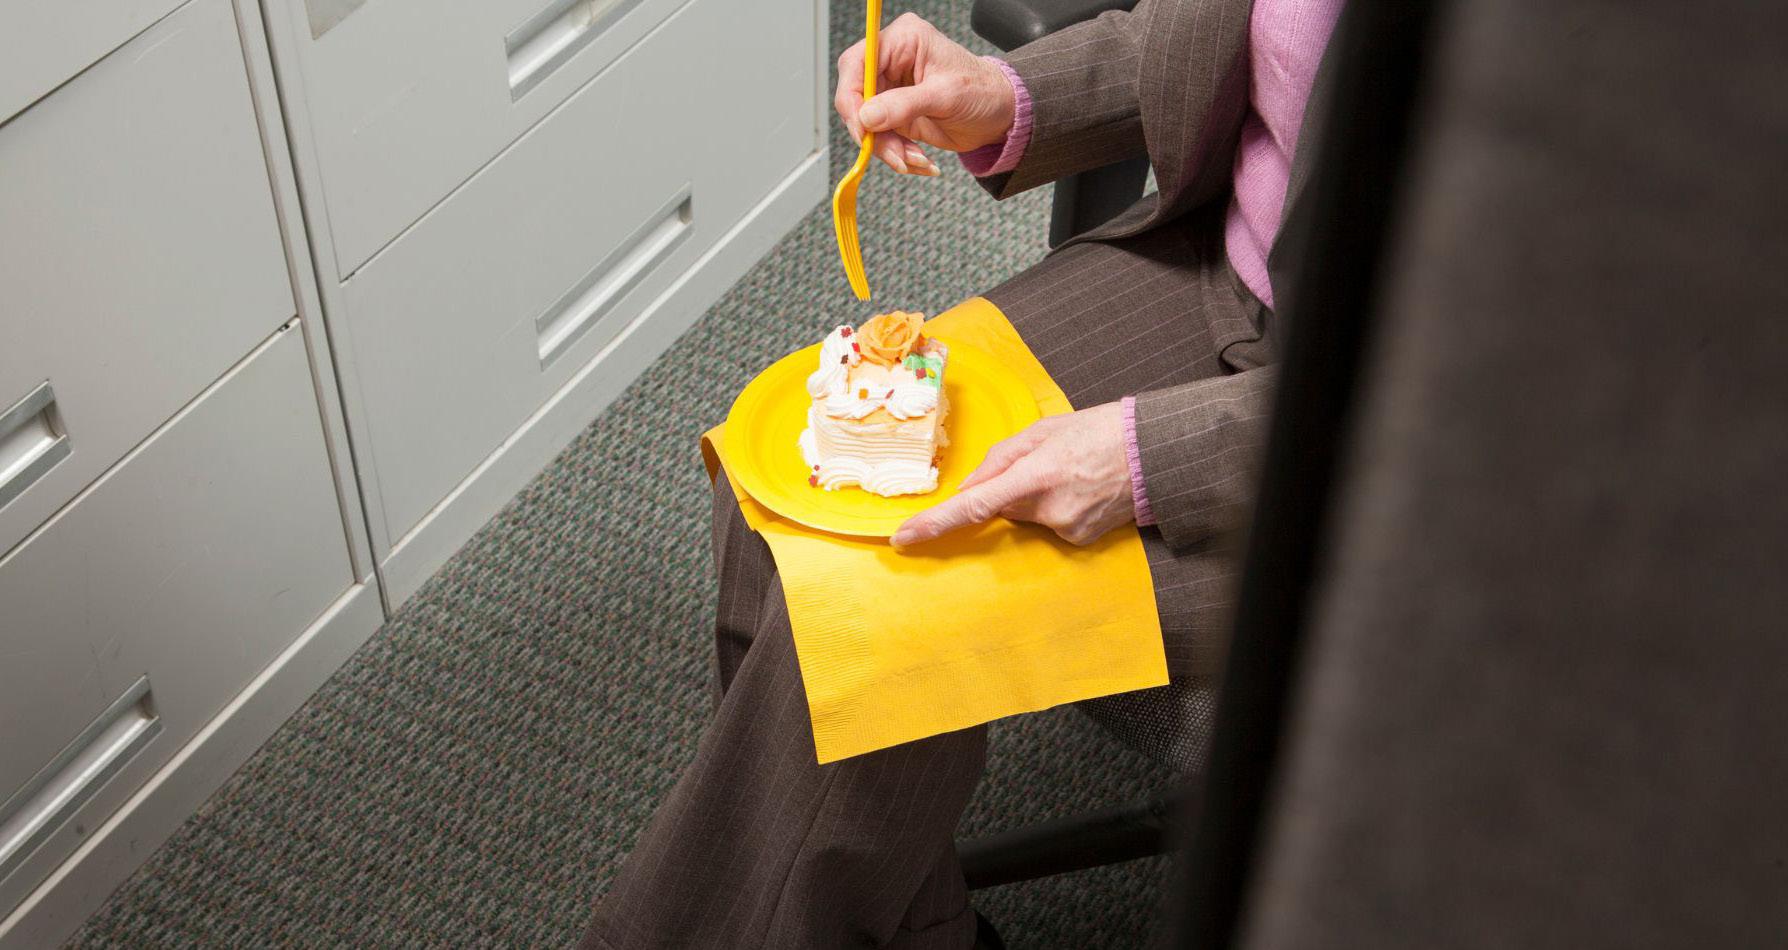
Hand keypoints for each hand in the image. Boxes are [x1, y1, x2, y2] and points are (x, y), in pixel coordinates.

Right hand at [834, 13, 1017, 174]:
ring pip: (866, 123)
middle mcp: (892, 61)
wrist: (1000, 113)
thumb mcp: (946, 96)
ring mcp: (891, 89)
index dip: (852, 97)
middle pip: (856, 97)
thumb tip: (867, 117)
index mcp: (903, 41)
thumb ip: (904, 105)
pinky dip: (895, 154)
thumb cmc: (982, 91)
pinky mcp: (894, 113)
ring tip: (914, 160)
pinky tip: (918, 160)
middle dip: (872, 132)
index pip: (857, 64)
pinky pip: (880, 137)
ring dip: (886, 148)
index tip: (862, 128)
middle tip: (893, 153)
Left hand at [893, 402, 1134, 546]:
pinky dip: (1056, 509)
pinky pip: (1049, 525)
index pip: (972, 506)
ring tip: (1070, 473)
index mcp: (1035, 473)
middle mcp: (1048, 507)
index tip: (905, 537)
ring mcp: (1065, 528)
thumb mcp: (1042, 431)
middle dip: (1011, 489)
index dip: (935, 523)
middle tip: (1045, 464)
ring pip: (1025, 517)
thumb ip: (999, 459)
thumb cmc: (1098, 431)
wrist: (1154, 453)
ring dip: (1035, 498)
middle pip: (1002, 507)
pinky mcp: (1079, 540)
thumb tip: (967, 488)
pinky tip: (1081, 490)